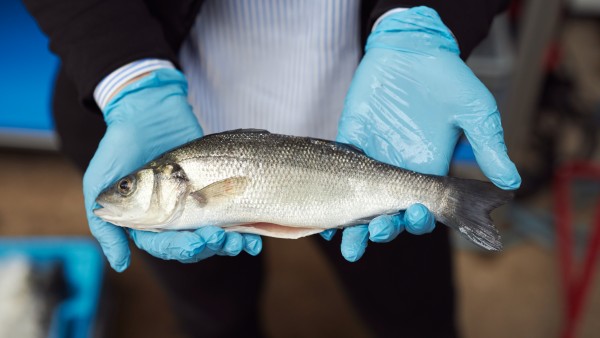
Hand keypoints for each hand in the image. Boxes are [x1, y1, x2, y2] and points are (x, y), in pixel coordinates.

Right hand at [83, 68, 261, 271]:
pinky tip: (252, 239)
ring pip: (214, 237)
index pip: (164, 246)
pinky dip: (243, 232)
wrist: (148, 109)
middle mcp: (171, 218)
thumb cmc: (119, 147)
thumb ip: (106, 226)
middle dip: (208, 247)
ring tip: (240, 242)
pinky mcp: (214, 192)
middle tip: (221, 239)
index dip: (180, 249)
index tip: (195, 243)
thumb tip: (120, 265)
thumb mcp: (100, 184)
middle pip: (192, 246)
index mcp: (145, 221)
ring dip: (228, 245)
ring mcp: (194, 205)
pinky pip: (230, 218)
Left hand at [323, 7, 520, 260]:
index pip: (423, 209)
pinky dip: (331, 194)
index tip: (417, 215)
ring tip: (346, 242)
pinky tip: (323, 213)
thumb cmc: (447, 76)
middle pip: (390, 214)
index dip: (420, 220)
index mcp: (428, 169)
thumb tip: (512, 181)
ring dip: (354, 225)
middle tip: (378, 231)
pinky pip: (338, 173)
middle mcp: (399, 170)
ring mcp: (372, 158)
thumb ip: (487, 145)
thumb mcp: (474, 109)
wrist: (413, 48)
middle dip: (384, 230)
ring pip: (360, 202)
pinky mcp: (350, 141)